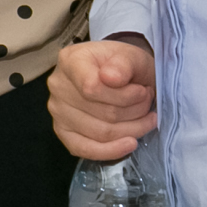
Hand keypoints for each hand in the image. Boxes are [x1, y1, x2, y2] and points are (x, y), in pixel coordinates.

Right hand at [51, 38, 158, 159]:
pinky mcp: (63, 133)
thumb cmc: (122, 64)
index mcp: (70, 60)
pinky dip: (112, 150)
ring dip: (131, 129)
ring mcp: (58, 112)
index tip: (144, 91)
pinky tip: (130, 143)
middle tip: (149, 102)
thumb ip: (123, 63)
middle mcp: (58, 86)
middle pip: (102, 113)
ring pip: (100, 133)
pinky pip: (86, 149)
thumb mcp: (130, 55)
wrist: (115, 74)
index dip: (124, 96)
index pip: (91, 87)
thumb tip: (112, 78)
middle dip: (135, 112)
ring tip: (146, 118)